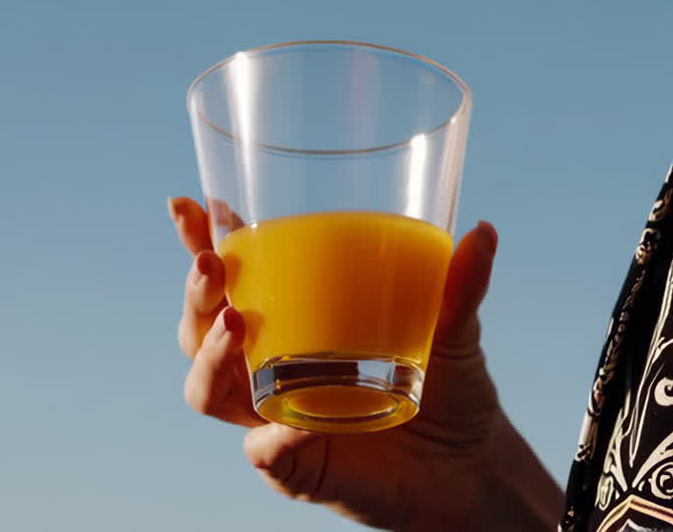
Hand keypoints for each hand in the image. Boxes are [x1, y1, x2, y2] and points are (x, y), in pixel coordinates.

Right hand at [169, 197, 549, 530]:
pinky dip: (272, 437)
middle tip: (211, 263)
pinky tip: (290, 424)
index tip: (189, 204)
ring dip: (208, 355)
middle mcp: (274, 366)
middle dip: (195, 292)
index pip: (235, 275)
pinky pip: (265, 452)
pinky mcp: (296, 468)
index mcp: (298, 319)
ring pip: (209, 388)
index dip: (202, 241)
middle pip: (201, 327)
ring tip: (233, 322)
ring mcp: (277, 417)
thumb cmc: (453, 385)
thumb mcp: (457, 326)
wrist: (471, 465)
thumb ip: (461, 283)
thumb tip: (483, 232)